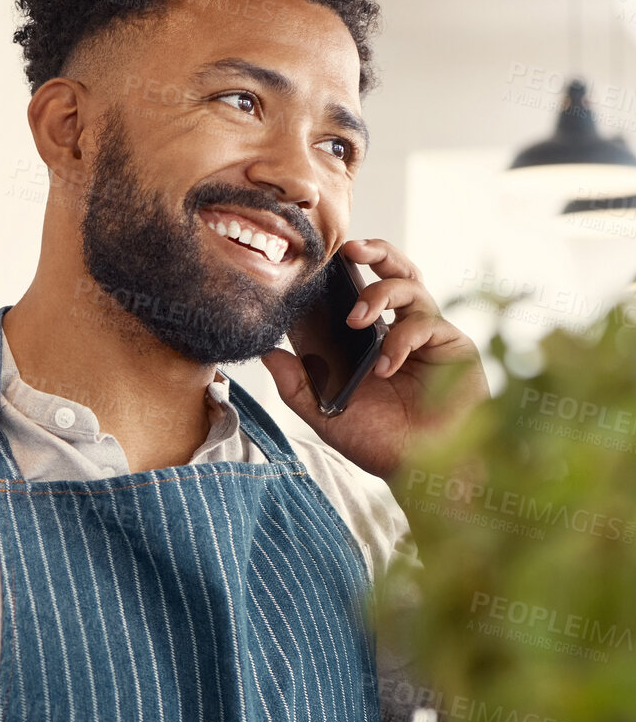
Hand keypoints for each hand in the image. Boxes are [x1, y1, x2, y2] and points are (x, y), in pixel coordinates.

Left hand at [260, 239, 488, 478]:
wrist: (420, 470)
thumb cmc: (379, 442)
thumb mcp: (326, 413)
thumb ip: (297, 385)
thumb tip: (267, 353)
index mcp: (371, 340)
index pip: (358, 292)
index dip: (341, 275)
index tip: (317, 263)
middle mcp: (401, 329)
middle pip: (394, 271)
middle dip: (373, 251)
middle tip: (348, 251)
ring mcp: (429, 335)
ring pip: (411, 286)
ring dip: (379, 294)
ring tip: (355, 319)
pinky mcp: (454, 346)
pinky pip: (427, 324)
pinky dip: (401, 339)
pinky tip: (385, 365)